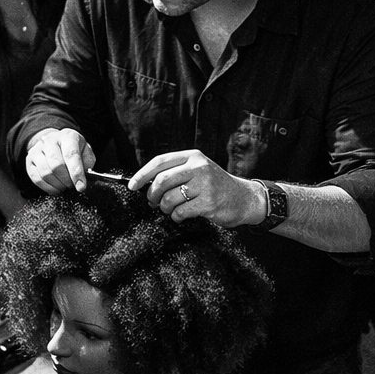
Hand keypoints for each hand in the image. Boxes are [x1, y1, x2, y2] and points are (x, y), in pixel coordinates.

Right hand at [26, 128, 95, 194]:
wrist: (55, 142)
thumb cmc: (73, 150)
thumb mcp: (85, 152)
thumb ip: (87, 164)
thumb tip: (84, 179)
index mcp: (67, 136)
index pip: (71, 155)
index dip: (76, 173)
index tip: (81, 187)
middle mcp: (50, 140)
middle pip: (56, 165)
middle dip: (66, 180)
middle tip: (72, 185)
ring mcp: (37, 150)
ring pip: (46, 174)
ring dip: (58, 185)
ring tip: (65, 186)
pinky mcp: (29, 160)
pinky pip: (37, 179)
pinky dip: (49, 188)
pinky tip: (56, 188)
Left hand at [129, 149, 264, 226]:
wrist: (243, 198)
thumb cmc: (216, 186)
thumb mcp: (198, 171)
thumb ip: (176, 173)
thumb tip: (145, 184)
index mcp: (192, 156)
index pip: (160, 161)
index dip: (142, 174)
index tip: (132, 186)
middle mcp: (199, 167)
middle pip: (162, 180)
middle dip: (152, 195)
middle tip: (152, 202)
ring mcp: (205, 184)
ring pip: (169, 198)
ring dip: (164, 208)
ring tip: (170, 210)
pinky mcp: (209, 202)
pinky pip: (181, 212)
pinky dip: (176, 217)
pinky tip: (181, 216)